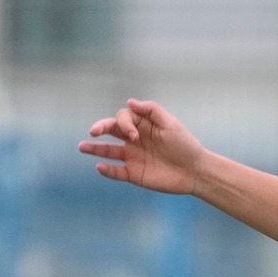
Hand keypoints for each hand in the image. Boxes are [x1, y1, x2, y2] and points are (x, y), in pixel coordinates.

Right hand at [80, 100, 207, 195]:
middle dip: (100, 128)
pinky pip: (117, 172)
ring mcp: (133, 157)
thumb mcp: (170, 123)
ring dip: (95, 149)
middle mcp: (134, 140)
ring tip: (82, 147)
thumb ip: (151, 110)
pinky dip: (108, 170)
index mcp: (141, 126)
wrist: (195, 171)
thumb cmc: (185, 145)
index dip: (124, 124)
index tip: (135, 135)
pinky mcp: (135, 174)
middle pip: (111, 130)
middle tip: (93, 131)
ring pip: (108, 151)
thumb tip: (130, 101)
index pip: (122, 118)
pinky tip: (100, 167)